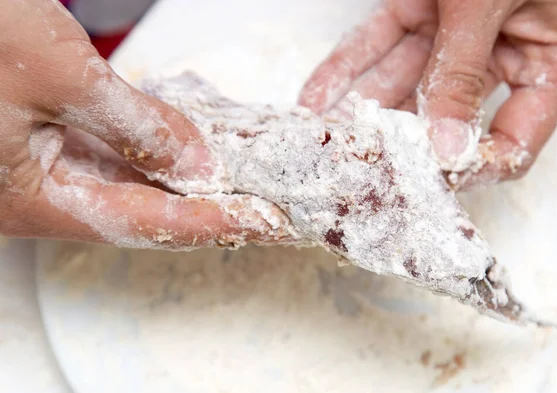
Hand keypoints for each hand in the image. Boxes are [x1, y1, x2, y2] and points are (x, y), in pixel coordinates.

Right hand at [0, 0, 293, 248]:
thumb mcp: (56, 74)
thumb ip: (133, 126)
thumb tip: (196, 166)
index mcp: (29, 199)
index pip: (146, 221)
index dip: (213, 221)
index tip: (265, 222)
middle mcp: (31, 194)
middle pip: (138, 210)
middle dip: (203, 208)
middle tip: (261, 208)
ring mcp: (30, 165)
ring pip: (124, 182)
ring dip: (181, 181)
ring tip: (235, 182)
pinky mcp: (33, 134)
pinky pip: (105, 152)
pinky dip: (148, 150)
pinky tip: (182, 147)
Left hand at [299, 0, 556, 188]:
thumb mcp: (487, 1)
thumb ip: (463, 72)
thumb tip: (448, 146)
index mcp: (550, 57)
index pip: (517, 139)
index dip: (475, 164)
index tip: (430, 180)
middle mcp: (505, 50)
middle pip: (453, 115)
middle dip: (407, 140)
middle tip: (365, 166)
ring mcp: (459, 33)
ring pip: (408, 83)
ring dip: (366, 108)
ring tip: (329, 139)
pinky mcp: (421, 8)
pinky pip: (381, 43)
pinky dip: (348, 66)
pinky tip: (318, 96)